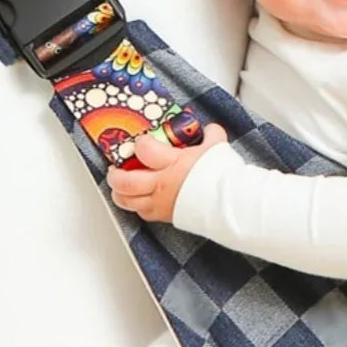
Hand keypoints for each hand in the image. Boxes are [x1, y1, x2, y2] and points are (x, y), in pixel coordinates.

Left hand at [108, 123, 228, 223]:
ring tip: (119, 185)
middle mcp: (161, 184)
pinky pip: (141, 213)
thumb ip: (209, 135)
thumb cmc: (223, 177)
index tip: (143, 142)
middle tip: (116, 167)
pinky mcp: (164, 216)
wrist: (231, 205)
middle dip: (115, 173)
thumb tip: (208, 130)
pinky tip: (138, 200)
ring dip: (119, 193)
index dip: (140, 144)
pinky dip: (136, 206)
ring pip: (127, 201)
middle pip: (124, 180)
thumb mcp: (216, 148)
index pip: (143, 149)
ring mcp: (160, 202)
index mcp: (171, 163)